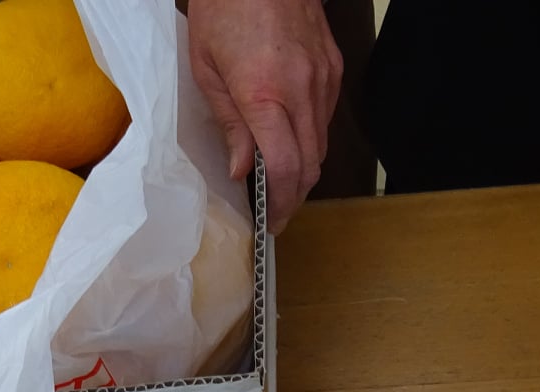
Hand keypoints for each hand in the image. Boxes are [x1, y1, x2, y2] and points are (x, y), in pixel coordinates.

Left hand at [187, 0, 343, 233]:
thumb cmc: (225, 8)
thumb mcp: (207, 70)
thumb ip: (229, 124)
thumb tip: (241, 169)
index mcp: (265, 93)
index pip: (285, 167)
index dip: (281, 204)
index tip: (271, 223)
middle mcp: (302, 89)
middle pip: (310, 165)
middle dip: (294, 197)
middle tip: (275, 213)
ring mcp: (323, 77)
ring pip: (321, 144)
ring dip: (303, 170)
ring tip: (279, 183)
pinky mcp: (332, 67)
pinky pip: (326, 118)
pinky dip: (310, 139)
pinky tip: (290, 143)